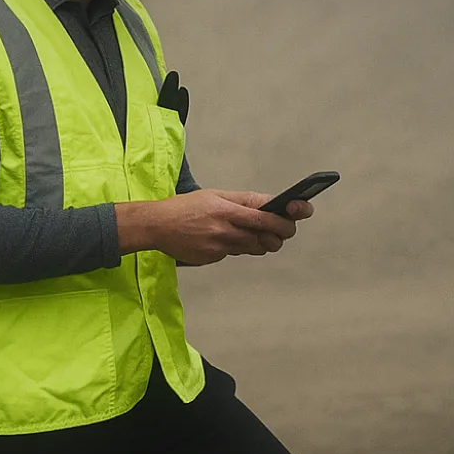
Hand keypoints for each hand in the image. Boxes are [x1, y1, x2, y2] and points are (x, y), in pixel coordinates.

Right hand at [144, 188, 313, 265]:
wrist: (158, 226)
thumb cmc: (187, 207)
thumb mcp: (215, 194)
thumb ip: (244, 200)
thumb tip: (269, 204)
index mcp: (228, 210)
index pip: (266, 218)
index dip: (285, 221)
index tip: (295, 218)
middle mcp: (226, 230)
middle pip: (266, 238)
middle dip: (278, 235)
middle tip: (280, 230)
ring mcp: (220, 248)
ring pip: (253, 248)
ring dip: (259, 241)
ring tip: (254, 232)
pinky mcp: (213, 259)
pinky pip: (234, 254)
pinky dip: (236, 247)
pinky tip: (225, 238)